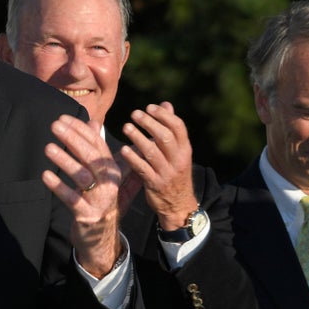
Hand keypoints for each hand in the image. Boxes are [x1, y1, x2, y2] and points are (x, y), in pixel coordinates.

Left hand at [42, 115, 122, 278]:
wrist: (102, 238)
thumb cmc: (97, 200)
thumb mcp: (101, 175)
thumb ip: (97, 149)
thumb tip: (93, 122)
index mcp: (112, 170)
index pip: (97, 144)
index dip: (80, 129)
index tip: (62, 118)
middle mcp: (109, 183)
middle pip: (91, 156)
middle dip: (73, 139)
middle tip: (54, 126)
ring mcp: (99, 200)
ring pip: (82, 176)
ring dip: (65, 161)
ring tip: (48, 148)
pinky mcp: (87, 215)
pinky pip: (72, 199)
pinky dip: (58, 187)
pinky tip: (45, 176)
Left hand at [118, 102, 197, 228]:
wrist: (178, 205)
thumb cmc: (175, 172)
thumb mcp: (178, 152)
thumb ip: (171, 129)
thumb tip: (166, 104)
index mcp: (185, 149)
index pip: (178, 127)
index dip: (164, 115)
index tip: (149, 107)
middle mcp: (178, 160)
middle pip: (165, 137)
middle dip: (149, 123)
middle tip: (135, 114)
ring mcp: (167, 173)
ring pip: (152, 152)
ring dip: (138, 138)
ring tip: (126, 127)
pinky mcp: (155, 184)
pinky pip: (142, 169)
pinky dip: (132, 158)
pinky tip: (123, 149)